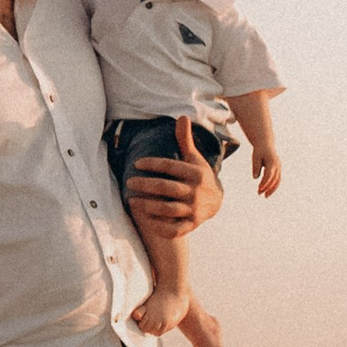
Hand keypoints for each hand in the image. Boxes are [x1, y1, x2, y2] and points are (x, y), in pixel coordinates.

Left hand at [123, 115, 221, 236]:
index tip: (136, 163)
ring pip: (168, 209)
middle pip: (167, 188)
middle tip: (129, 182)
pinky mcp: (192, 225)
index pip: (171, 166)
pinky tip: (146, 220)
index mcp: (195, 173)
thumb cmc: (199, 175)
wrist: (217, 201)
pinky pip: (175, 230)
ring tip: (132, 201)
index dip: (153, 164)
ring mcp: (193, 210)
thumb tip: (182, 116)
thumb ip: (185, 140)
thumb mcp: (194, 158)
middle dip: (146, 185)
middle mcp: (195, 192)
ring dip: (148, 206)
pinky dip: (160, 227)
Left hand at [251, 145, 281, 195]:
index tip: (259, 189)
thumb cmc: (259, 150)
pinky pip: (277, 179)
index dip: (264, 183)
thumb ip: (256, 166)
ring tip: (265, 196)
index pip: (269, 175)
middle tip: (259, 193)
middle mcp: (277, 165)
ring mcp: (279, 167)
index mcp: (272, 161)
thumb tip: (255, 177)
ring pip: (278, 180)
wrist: (266, 143)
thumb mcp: (255, 157)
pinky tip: (268, 191)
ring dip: (272, 189)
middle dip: (268, 187)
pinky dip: (273, 186)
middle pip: (274, 179)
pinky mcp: (278, 169)